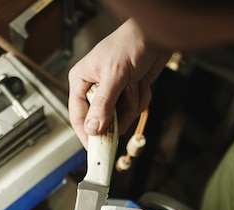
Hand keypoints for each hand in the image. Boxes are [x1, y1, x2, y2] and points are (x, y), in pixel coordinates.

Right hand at [68, 19, 170, 146]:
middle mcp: (95, 88)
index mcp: (81, 81)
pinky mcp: (128, 93)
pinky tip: (141, 83)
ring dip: (133, 103)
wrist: (156, 36)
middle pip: (103, 120)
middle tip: (126, 100)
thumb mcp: (114, 75)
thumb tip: (92, 128)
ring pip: (122, 116)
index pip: (78, 116)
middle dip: (120, 112)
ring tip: (134, 83)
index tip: (95, 150)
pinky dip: (142, 98)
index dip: (87, 134)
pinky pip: (134, 109)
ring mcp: (113, 92)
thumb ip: (103, 104)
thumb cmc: (130, 43)